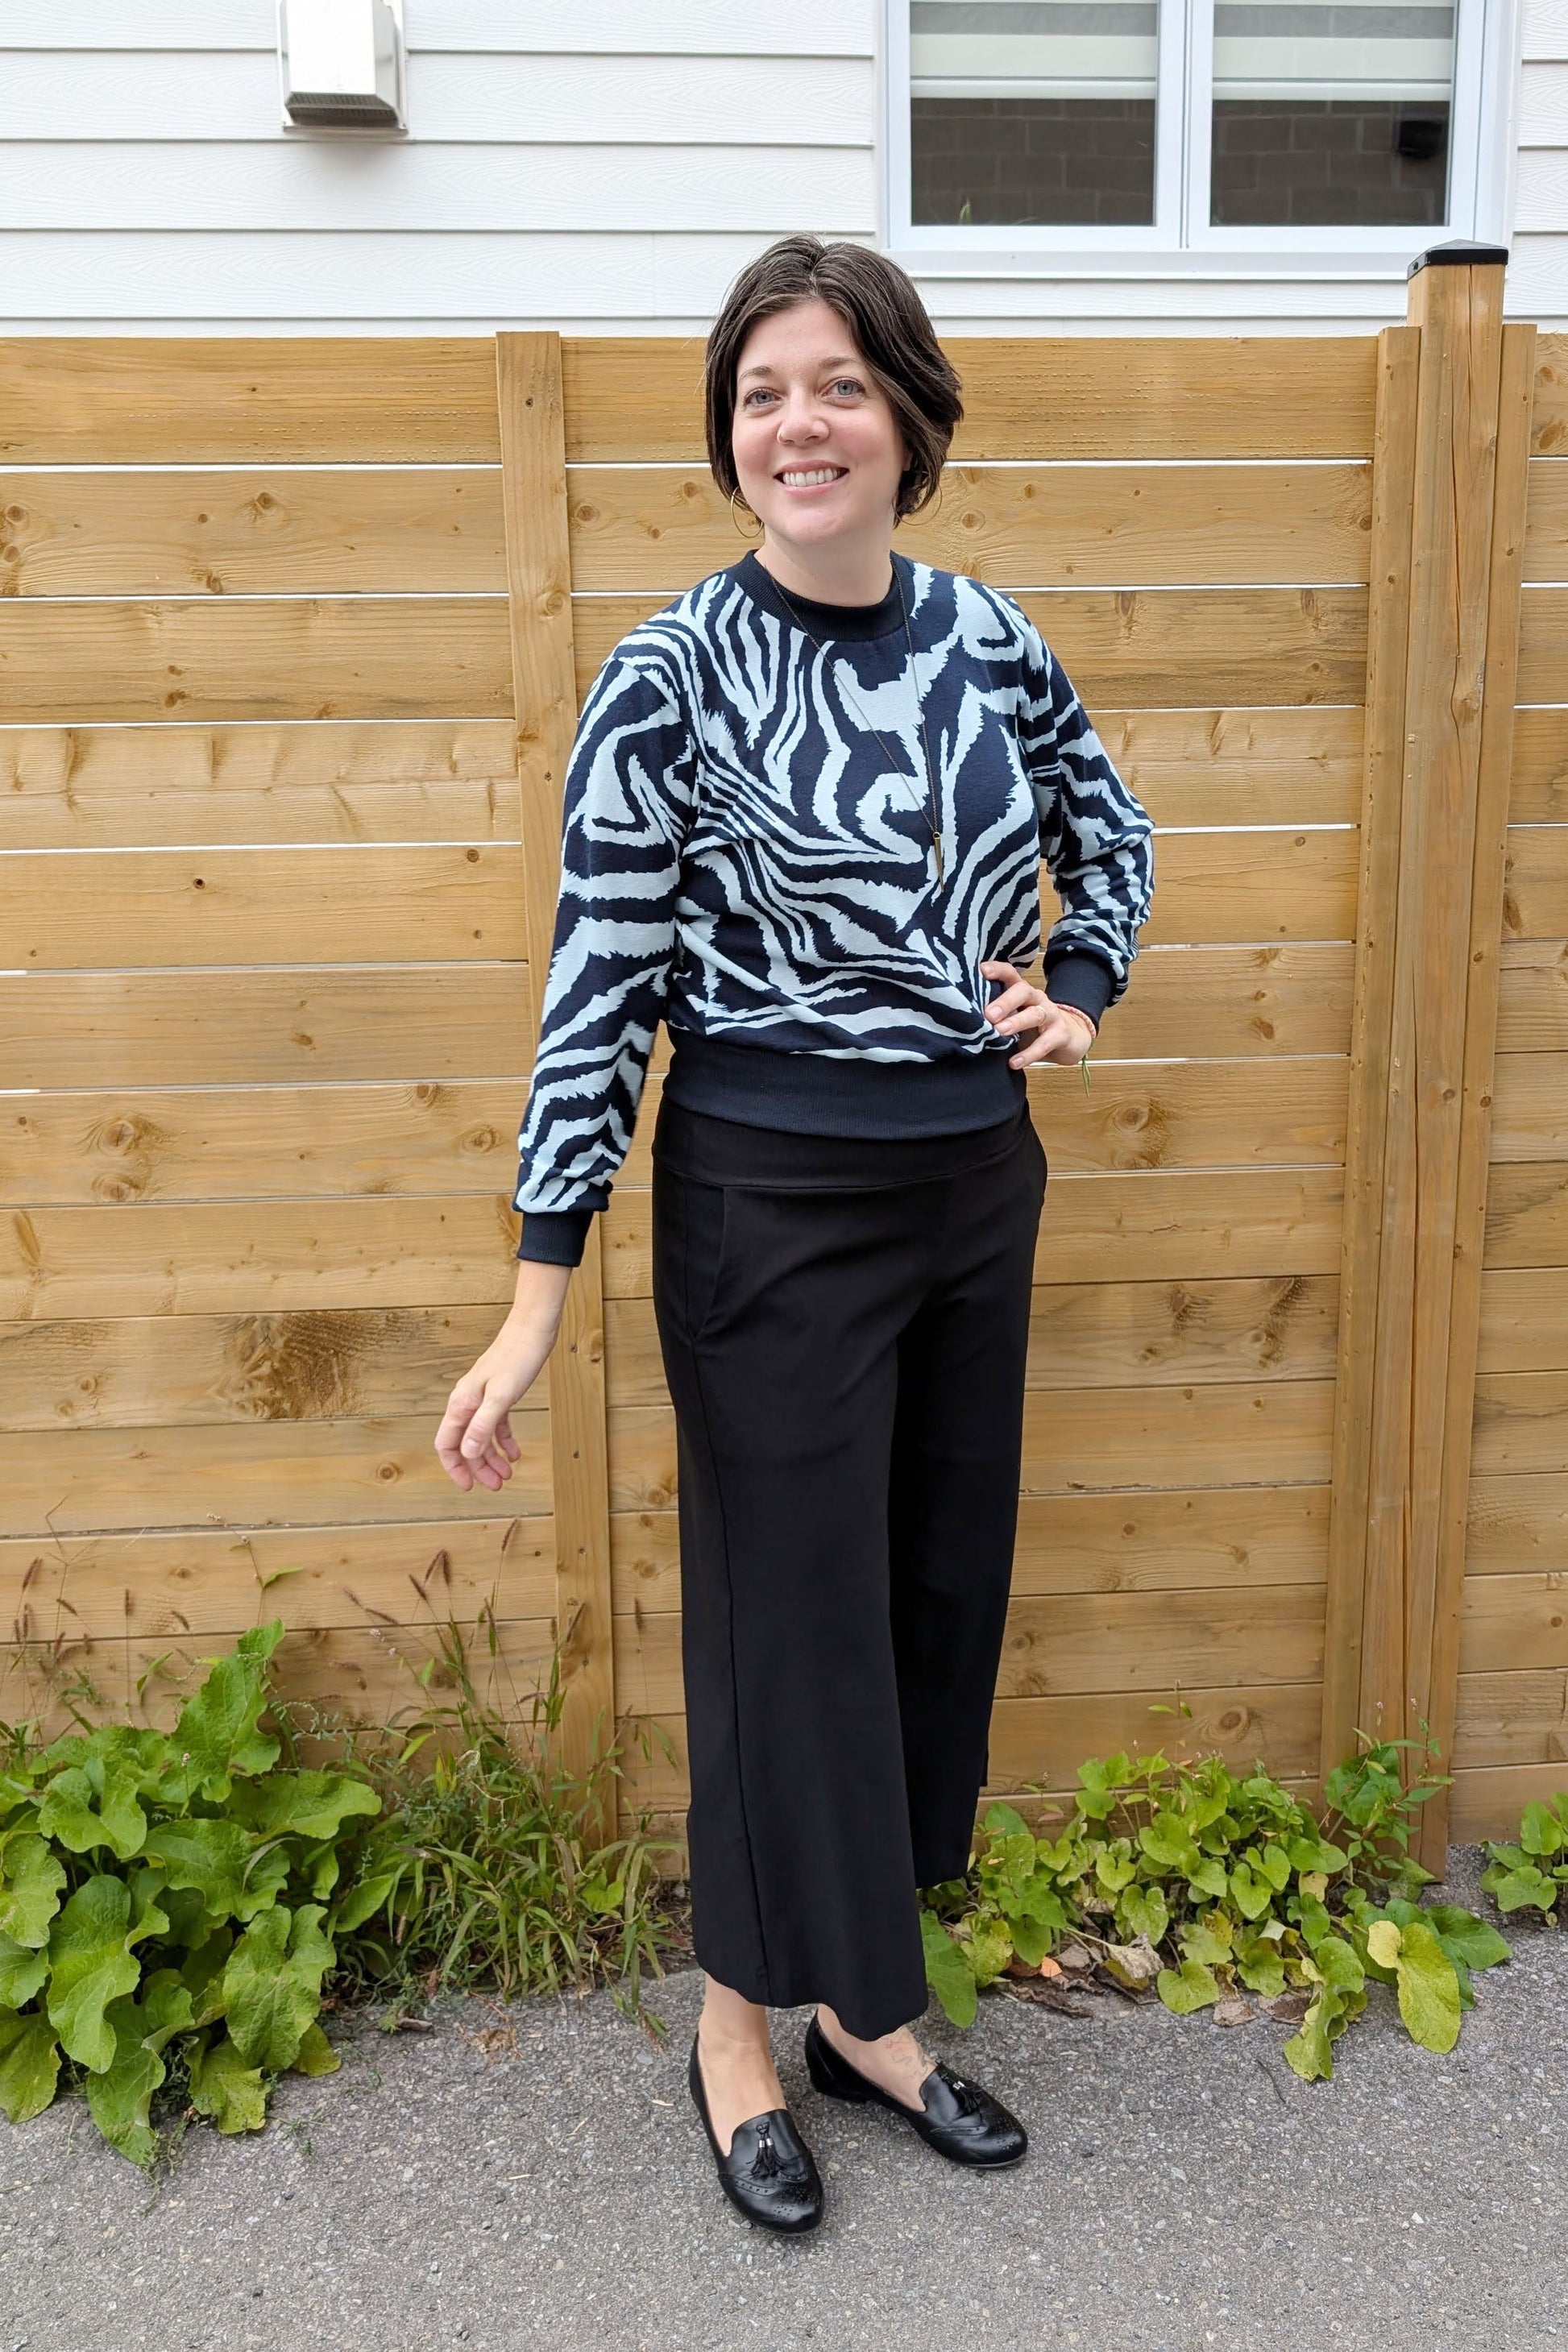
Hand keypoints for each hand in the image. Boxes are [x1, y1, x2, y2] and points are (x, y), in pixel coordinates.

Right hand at [434, 1263, 570, 1491]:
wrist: (532, 1330)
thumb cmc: (517, 1358)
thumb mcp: (501, 1396)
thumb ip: (483, 1425)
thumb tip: (467, 1452)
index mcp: (462, 1404)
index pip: (447, 1444)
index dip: (455, 1468)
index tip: (469, 1487)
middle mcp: (468, 1403)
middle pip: (465, 1444)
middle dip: (479, 1468)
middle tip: (497, 1485)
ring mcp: (483, 1398)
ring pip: (481, 1437)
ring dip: (492, 1458)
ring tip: (507, 1474)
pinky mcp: (499, 1394)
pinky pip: (496, 1425)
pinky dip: (505, 1441)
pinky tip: (515, 1453)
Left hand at [979, 960, 1096, 1069]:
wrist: (1069, 1038)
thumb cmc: (1032, 1027)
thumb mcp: (1014, 1016)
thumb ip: (994, 1015)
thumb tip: (963, 1021)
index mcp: (1022, 992)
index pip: (1010, 974)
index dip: (997, 970)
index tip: (981, 971)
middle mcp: (1036, 999)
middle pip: (1023, 991)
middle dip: (1005, 1001)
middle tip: (989, 1014)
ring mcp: (1051, 1015)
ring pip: (1035, 1014)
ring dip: (1017, 1022)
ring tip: (1000, 1032)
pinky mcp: (1061, 1034)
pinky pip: (1046, 1043)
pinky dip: (1029, 1054)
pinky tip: (1014, 1062)